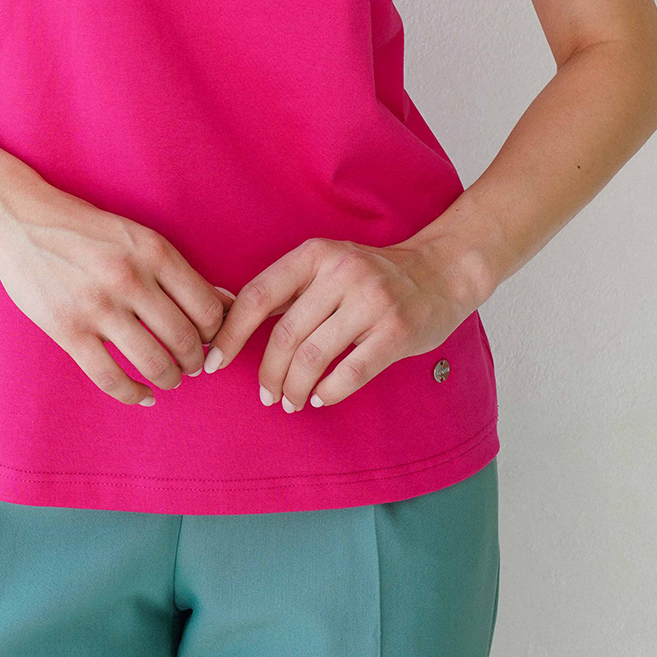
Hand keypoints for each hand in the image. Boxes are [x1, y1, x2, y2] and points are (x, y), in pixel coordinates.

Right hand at [0, 175, 232, 407]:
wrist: (19, 220)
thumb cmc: (83, 228)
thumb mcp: (136, 235)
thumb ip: (176, 270)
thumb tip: (227, 302)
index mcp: (153, 251)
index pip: (207, 307)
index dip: (216, 332)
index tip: (210, 339)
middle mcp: (129, 278)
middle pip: (185, 339)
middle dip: (195, 361)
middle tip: (192, 365)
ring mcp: (97, 306)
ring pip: (153, 363)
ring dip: (169, 378)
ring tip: (169, 378)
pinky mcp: (68, 330)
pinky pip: (110, 377)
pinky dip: (133, 394)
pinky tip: (142, 396)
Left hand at [201, 237, 473, 409]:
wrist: (441, 271)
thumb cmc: (372, 275)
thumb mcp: (327, 266)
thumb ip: (288, 290)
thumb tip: (227, 319)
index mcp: (315, 255)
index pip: (258, 296)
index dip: (231, 334)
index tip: (215, 362)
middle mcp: (341, 273)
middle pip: (285, 335)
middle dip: (268, 374)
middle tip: (266, 396)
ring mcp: (371, 302)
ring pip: (314, 358)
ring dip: (295, 388)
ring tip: (290, 402)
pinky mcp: (397, 331)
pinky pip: (351, 372)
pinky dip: (329, 392)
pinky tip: (320, 397)